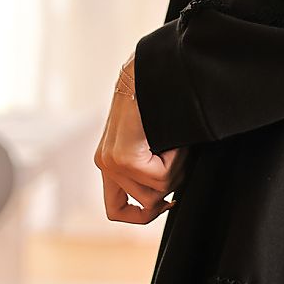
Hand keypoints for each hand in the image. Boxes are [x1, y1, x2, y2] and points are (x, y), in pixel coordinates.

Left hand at [93, 55, 188, 223]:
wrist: (155, 69)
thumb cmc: (162, 100)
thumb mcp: (153, 141)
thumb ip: (150, 168)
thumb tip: (168, 199)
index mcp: (108, 162)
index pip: (116, 210)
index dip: (144, 215)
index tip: (167, 203)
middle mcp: (105, 164)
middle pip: (149, 203)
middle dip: (173, 182)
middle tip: (178, 152)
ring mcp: (111, 161)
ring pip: (159, 191)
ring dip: (178, 167)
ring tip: (176, 139)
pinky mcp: (123, 155)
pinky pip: (162, 176)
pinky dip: (178, 159)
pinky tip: (175, 137)